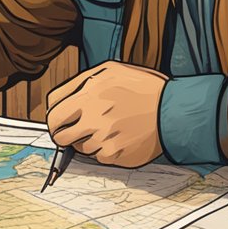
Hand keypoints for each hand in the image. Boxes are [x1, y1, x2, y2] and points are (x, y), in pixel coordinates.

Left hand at [45, 61, 165, 167]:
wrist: (174, 111)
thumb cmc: (144, 88)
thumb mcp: (110, 70)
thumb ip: (79, 83)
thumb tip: (56, 100)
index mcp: (88, 94)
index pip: (53, 113)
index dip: (56, 118)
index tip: (62, 120)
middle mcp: (92, 117)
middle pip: (59, 135)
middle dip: (64, 133)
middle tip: (77, 129)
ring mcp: (103, 138)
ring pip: (79, 148)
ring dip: (88, 141)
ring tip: (108, 129)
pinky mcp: (114, 155)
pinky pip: (98, 157)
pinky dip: (105, 150)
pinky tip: (120, 138)